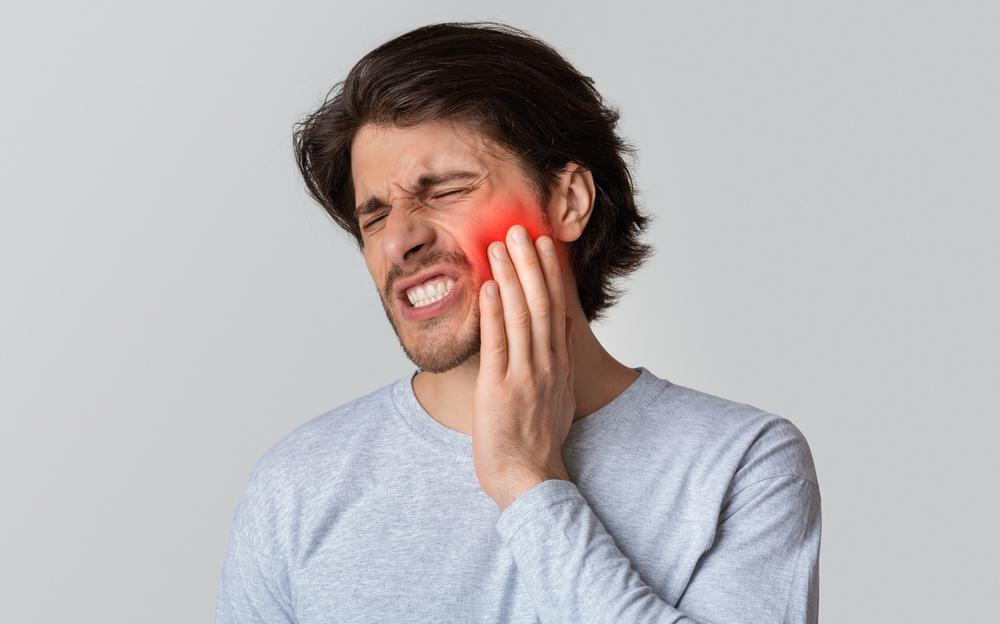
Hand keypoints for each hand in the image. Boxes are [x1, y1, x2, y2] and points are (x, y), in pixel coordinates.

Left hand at [473, 224, 575, 510]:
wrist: (530, 479)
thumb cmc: (537, 443)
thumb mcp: (557, 398)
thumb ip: (555, 363)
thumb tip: (556, 331)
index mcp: (558, 365)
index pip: (556, 309)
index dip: (550, 274)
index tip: (544, 245)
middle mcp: (546, 365)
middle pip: (540, 304)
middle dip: (530, 264)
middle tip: (521, 230)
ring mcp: (524, 376)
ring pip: (519, 316)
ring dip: (510, 277)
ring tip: (501, 245)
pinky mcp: (500, 389)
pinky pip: (498, 344)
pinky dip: (493, 312)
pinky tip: (488, 286)